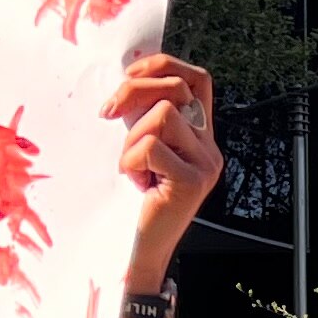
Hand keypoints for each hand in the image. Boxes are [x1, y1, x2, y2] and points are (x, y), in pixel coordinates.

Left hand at [104, 54, 219, 292]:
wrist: (138, 252)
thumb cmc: (133, 203)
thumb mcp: (139, 149)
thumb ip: (143, 117)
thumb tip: (126, 79)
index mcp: (199, 136)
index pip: (197, 80)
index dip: (164, 65)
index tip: (129, 74)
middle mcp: (209, 147)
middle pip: (175, 89)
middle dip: (133, 92)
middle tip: (108, 115)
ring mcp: (204, 164)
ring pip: (163, 115)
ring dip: (132, 138)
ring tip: (131, 168)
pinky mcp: (192, 181)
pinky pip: (151, 146)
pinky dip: (131, 161)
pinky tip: (135, 183)